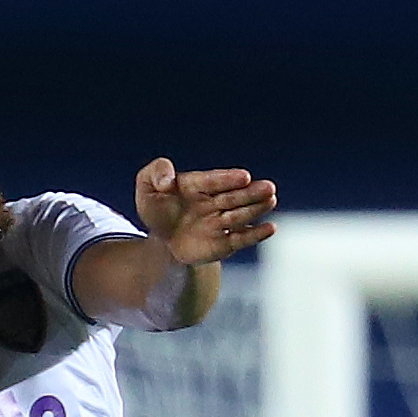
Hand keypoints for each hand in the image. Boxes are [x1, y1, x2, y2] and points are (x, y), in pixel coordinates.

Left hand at [134, 158, 279, 266]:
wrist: (161, 242)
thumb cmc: (156, 209)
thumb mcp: (146, 186)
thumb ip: (155, 173)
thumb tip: (168, 182)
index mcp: (198, 185)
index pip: (215, 180)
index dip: (229, 179)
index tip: (244, 177)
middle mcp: (214, 201)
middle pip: (234, 196)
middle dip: (251, 192)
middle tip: (268, 187)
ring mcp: (221, 222)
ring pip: (240, 215)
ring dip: (256, 208)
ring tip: (271, 200)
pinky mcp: (224, 243)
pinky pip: (241, 238)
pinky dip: (255, 234)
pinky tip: (270, 228)